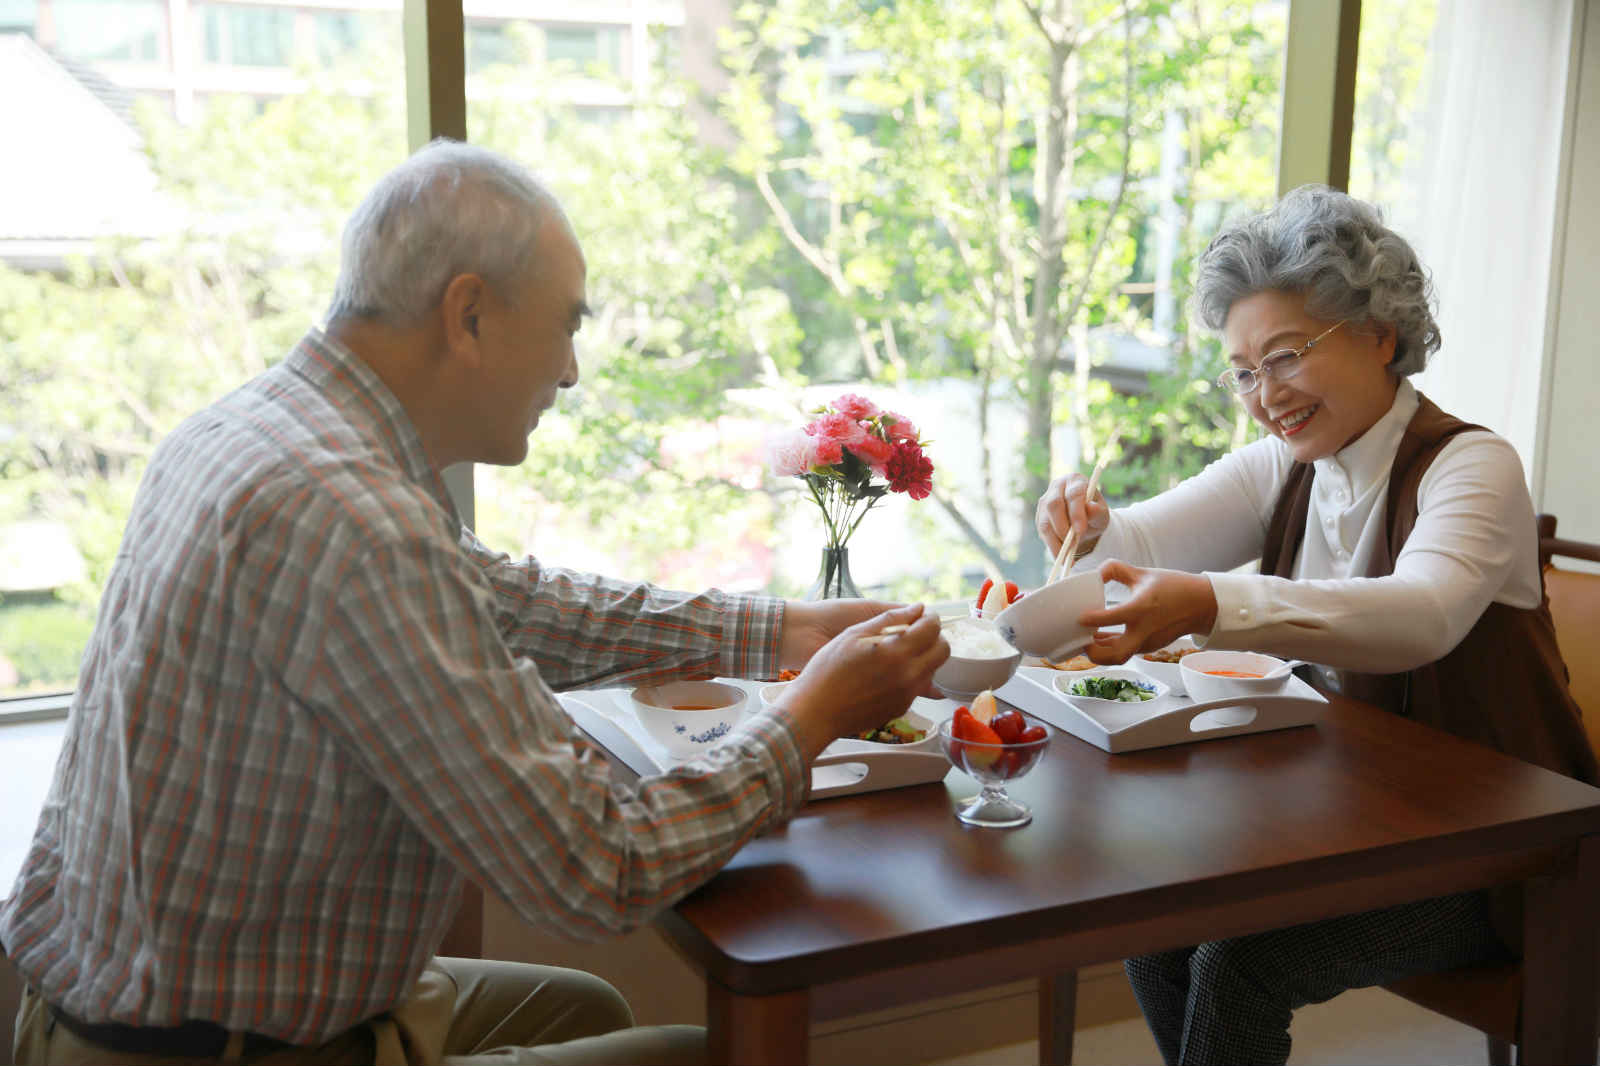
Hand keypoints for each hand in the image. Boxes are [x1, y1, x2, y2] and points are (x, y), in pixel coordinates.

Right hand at [773, 604, 949, 762]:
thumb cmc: (827, 670)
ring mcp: (907, 694)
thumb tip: (917, 608)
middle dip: (934, 638)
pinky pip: (918, 686)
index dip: (930, 619)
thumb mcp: (854, 634)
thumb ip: (889, 619)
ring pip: (933, 670)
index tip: (922, 617)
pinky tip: (889, 672)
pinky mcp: (901, 707)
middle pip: (943, 651)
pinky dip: (912, 675)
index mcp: (896, 651)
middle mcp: (908, 674)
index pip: (932, 629)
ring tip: (900, 653)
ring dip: (925, 657)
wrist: (816, 711)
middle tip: (917, 633)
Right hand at [1035, 472, 1110, 557]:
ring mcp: (1045, 501)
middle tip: (1072, 544)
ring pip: (1045, 520)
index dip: (1076, 513)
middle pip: (1053, 504)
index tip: (1081, 530)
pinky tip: (1060, 555)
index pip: (1073, 494)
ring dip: (1056, 539)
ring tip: (1067, 554)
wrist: (1085, 521)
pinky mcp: (1040, 516)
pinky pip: (1042, 531)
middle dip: (1062, 526)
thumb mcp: (1102, 514)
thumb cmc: (1094, 514)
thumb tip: (1090, 508)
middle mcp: (1057, 487)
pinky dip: (1051, 545)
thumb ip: (1098, 511)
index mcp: (1075, 481)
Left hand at [1077, 559, 1217, 664]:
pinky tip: (1097, 638)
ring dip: (1099, 653)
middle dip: (1093, 653)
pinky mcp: (1148, 647)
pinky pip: (1124, 651)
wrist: (1201, 605)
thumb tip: (1094, 573)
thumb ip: (1115, 569)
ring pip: (1119, 657)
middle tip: (1078, 641)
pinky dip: (1109, 648)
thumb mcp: (1143, 573)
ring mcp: (1147, 642)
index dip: (1094, 619)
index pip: (1115, 618)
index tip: (1079, 617)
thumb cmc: (1174, 588)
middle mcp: (1145, 630)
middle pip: (1116, 654)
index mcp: (1143, 608)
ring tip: (1083, 639)